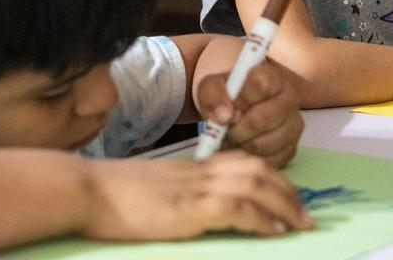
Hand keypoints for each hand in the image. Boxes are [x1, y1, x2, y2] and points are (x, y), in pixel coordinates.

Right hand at [83, 152, 313, 239]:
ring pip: (255, 185)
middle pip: (257, 169)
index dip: (271, 177)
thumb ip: (177, 193)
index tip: (288, 196)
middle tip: (306, 214)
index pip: (242, 162)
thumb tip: (193, 210)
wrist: (86, 189)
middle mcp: (199, 172)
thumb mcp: (152, 189)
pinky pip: (237, 207)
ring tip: (301, 222)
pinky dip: (261, 217)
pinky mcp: (188, 208)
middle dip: (288, 191)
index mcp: (192, 167)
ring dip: (285, 204)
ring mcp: (195, 188)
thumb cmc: (109, 194)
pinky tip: (275, 230)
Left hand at [196, 61, 302, 167]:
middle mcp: (289, 98)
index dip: (240, 98)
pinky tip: (242, 148)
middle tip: (225, 130)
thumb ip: (213, 94)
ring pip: (264, 143)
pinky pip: (268, 161)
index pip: (260, 84)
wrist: (241, 110)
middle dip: (236, 129)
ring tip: (233, 139)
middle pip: (261, 119)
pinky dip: (249, 159)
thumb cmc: (228, 96)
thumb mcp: (212, 87)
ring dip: (241, 145)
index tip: (231, 104)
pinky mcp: (291, 148)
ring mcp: (294, 125)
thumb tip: (225, 116)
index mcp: (272, 77)